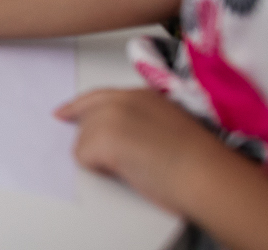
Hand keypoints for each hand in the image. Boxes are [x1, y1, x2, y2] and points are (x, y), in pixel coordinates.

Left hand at [56, 88, 225, 213]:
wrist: (205, 173)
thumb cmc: (200, 159)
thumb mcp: (169, 124)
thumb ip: (142, 120)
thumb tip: (126, 136)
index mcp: (142, 95)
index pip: (98, 96)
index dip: (77, 107)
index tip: (61, 114)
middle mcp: (122, 99)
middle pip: (86, 120)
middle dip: (95, 142)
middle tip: (121, 160)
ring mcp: (109, 116)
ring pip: (82, 140)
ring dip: (99, 157)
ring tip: (134, 166)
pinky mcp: (101, 137)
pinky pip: (82, 157)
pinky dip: (98, 169)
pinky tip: (125, 170)